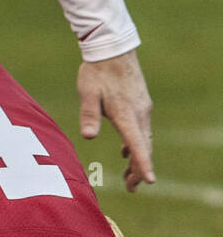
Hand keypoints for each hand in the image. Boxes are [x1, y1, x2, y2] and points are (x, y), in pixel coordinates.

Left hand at [77, 49, 154, 191]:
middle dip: (139, 170)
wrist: (113, 48)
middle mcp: (139, 113)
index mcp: (126, 114)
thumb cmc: (97, 71)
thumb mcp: (87, 93)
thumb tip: (87, 136)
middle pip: (143, 147)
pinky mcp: (140, 103)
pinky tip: (126, 151)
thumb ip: (89, 114)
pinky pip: (141, 130)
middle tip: (132, 188)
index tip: (149, 181)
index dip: (143, 164)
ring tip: (129, 177)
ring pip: (144, 139)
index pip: (137, 144)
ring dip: (138, 159)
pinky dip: (136, 144)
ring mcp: (143, 108)